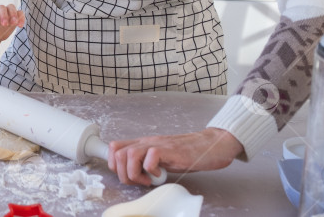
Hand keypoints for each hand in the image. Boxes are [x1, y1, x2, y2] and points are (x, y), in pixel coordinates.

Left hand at [0, 4, 24, 40]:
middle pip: (2, 7)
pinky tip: (20, 26)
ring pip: (11, 7)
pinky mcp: (15, 16)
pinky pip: (20, 13)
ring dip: (13, 14)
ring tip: (14, 23)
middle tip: (4, 24)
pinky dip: (21, 18)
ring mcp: (7, 12)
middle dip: (4, 15)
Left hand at [108, 127, 243, 185]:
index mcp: (143, 144)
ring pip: (129, 155)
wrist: (209, 146)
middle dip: (123, 173)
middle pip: (117, 153)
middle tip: (138, 181)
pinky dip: (151, 170)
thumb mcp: (161, 158)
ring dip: (135, 173)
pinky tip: (160, 175)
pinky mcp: (170, 150)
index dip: (114, 164)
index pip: (115, 147)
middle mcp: (147, 142)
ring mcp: (157, 145)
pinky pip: (150, 157)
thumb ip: (147, 163)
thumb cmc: (187, 154)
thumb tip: (132, 176)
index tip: (127, 177)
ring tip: (148, 180)